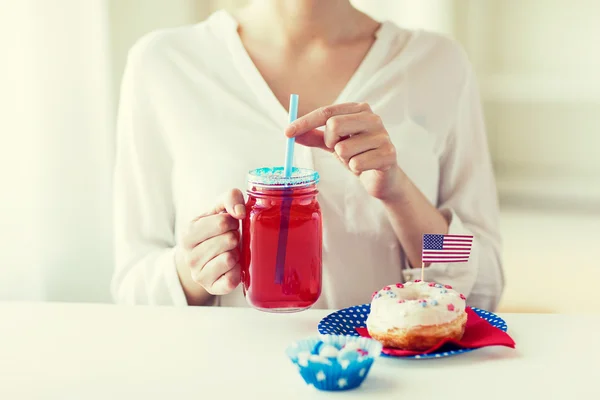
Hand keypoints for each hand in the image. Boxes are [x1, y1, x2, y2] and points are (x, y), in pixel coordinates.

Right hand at [176, 189, 244, 295]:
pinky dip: (238, 272)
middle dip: (235, 237)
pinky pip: (231, 279)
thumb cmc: (216, 230)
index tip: (228, 225)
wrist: (207, 258)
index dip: (232, 221)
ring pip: (229, 259)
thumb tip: (240, 212)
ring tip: (230, 252)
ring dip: (236, 253)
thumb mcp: (219, 208)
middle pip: (228, 240)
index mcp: (188, 233)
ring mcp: (199, 275)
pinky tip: (232, 267)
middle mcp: (189, 256)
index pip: (222, 222)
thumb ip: (230, 197)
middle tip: (230, 239)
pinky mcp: (212, 289)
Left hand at [285, 102, 403, 201]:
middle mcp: (373, 118)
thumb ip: (314, 136)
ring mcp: (382, 135)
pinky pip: (356, 163)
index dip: (305, 122)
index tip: (287, 133)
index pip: (327, 111)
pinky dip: (355, 168)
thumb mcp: (333, 143)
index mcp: (359, 109)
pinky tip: (365, 167)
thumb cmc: (358, 154)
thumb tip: (290, 133)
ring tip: (356, 159)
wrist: (382, 177)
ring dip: (344, 159)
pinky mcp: (388, 154)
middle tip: (337, 149)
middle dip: (329, 142)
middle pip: (334, 124)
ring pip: (343, 148)